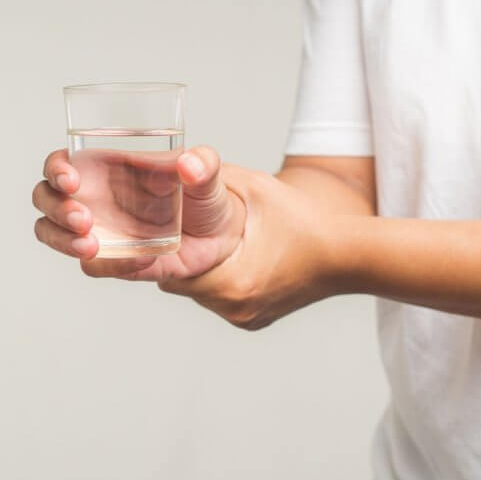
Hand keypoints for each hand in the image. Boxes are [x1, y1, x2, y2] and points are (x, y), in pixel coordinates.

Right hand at [32, 146, 244, 281]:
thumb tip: (190, 164)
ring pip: (51, 233)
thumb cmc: (202, 197)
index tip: (70, 180)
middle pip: (44, 198)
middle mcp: (91, 198)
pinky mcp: (109, 261)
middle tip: (83, 218)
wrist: (218, 241)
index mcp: (103, 167)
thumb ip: (203, 163)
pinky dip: (111, 265)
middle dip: (55, 209)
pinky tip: (140, 261)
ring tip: (90, 246)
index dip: (55, 169)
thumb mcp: (208, 174)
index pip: (59, 163)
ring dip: (62, 240)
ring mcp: (95, 231)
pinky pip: (93, 267)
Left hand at [159, 169, 341, 329]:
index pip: (168, 274)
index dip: (147, 256)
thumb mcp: (257, 188)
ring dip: (195, 266)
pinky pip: (217, 296)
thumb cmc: (305, 221)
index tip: (131, 243)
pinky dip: (215, 275)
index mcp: (233, 285)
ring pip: (197, 290)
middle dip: (174, 254)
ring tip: (204, 238)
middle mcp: (235, 309)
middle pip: (178, 282)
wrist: (349, 256)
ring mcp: (244, 318)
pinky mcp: (252, 318)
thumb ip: (213, 175)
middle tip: (172, 227)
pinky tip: (227, 253)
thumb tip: (179, 161)